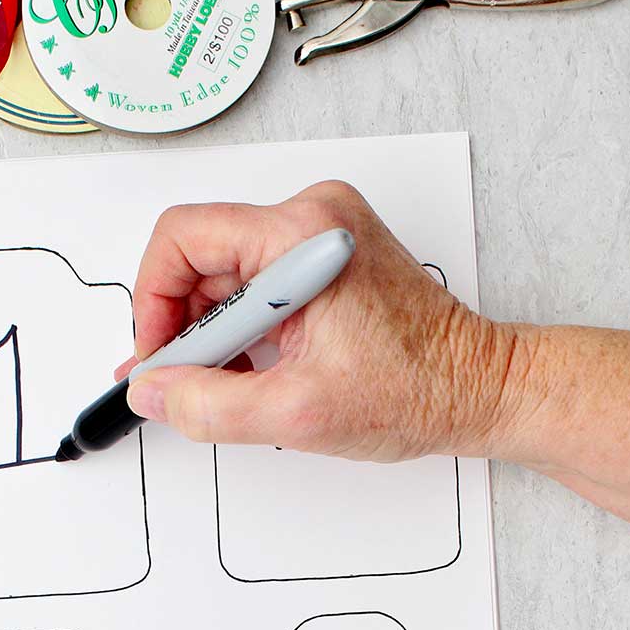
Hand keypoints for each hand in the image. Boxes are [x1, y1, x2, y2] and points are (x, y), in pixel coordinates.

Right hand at [118, 181, 531, 460]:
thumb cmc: (417, 391)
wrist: (479, 389)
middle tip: (181, 382)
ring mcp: (322, 233)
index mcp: (303, 234)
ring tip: (224, 383)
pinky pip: (257, 282)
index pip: (183, 237)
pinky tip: (251, 371)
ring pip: (227, 273)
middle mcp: (313, 215)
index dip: (153, 301)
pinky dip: (243, 328)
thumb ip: (207, 404)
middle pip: (202, 255)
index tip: (158, 357)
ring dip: (213, 332)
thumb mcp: (295, 414)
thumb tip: (151, 390)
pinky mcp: (328, 256)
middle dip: (182, 324)